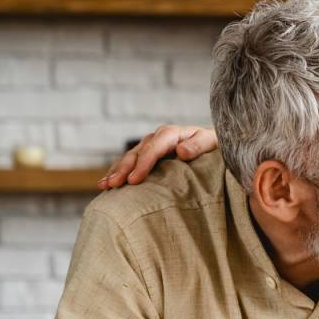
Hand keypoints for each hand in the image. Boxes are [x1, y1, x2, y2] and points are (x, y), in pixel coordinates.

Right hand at [98, 125, 217, 188]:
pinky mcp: (146, 154)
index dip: (143, 164)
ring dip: (116, 171)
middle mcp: (156, 137)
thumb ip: (198, 146)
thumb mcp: (210, 142)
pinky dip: (117, 172)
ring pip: (129, 157)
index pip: (153, 148)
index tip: (134, 180)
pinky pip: (129, 163)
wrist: (212, 142)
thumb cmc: (213, 144)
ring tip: (105, 185)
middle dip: (124, 168)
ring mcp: (149, 145)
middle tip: (114, 184)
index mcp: (171, 133)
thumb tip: (182, 151)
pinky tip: (105, 184)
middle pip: (137, 153)